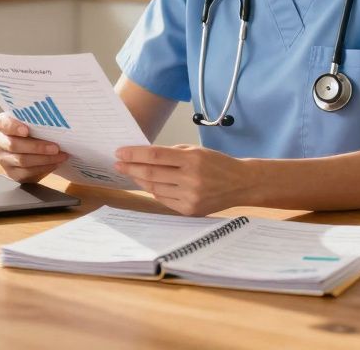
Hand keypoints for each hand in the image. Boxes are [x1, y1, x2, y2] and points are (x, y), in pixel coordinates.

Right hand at [0, 113, 68, 183]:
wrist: (35, 149)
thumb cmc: (35, 131)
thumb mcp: (34, 123)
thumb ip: (38, 121)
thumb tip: (55, 121)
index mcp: (2, 124)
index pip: (2, 123)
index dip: (13, 127)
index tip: (26, 131)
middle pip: (14, 145)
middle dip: (37, 147)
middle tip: (55, 147)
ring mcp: (3, 158)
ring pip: (21, 160)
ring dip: (44, 159)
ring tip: (60, 156)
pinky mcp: (11, 172)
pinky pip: (26, 172)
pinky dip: (43, 168)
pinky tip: (55, 163)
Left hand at [114, 144, 252, 215]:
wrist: (241, 183)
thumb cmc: (217, 163)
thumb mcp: (197, 151)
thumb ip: (172, 154)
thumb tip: (144, 157)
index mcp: (192, 159)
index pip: (155, 155)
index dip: (135, 154)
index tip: (120, 152)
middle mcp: (191, 178)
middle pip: (151, 173)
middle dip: (131, 168)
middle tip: (118, 164)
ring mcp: (190, 196)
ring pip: (155, 188)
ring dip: (140, 181)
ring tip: (131, 174)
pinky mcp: (190, 210)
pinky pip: (164, 200)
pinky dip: (154, 191)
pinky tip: (148, 185)